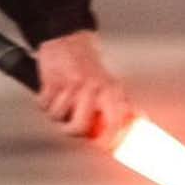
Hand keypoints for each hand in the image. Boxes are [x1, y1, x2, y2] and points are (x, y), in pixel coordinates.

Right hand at [34, 29, 134, 143]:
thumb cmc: (90, 67)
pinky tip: (51, 92)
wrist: (68, 38)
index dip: (109, 140)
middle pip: (79, 127)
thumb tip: (141, 124)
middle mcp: (93, 88)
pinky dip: (44, 102)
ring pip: (57, 116)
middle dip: (71, 130)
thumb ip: (124, 107)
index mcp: (110, 91)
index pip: (115, 124)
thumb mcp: (111, 85)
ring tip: (61, 102)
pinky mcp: (52, 80)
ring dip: (56, 113)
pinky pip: (44, 104)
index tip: (103, 146)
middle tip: (70, 126)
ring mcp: (71, 85)